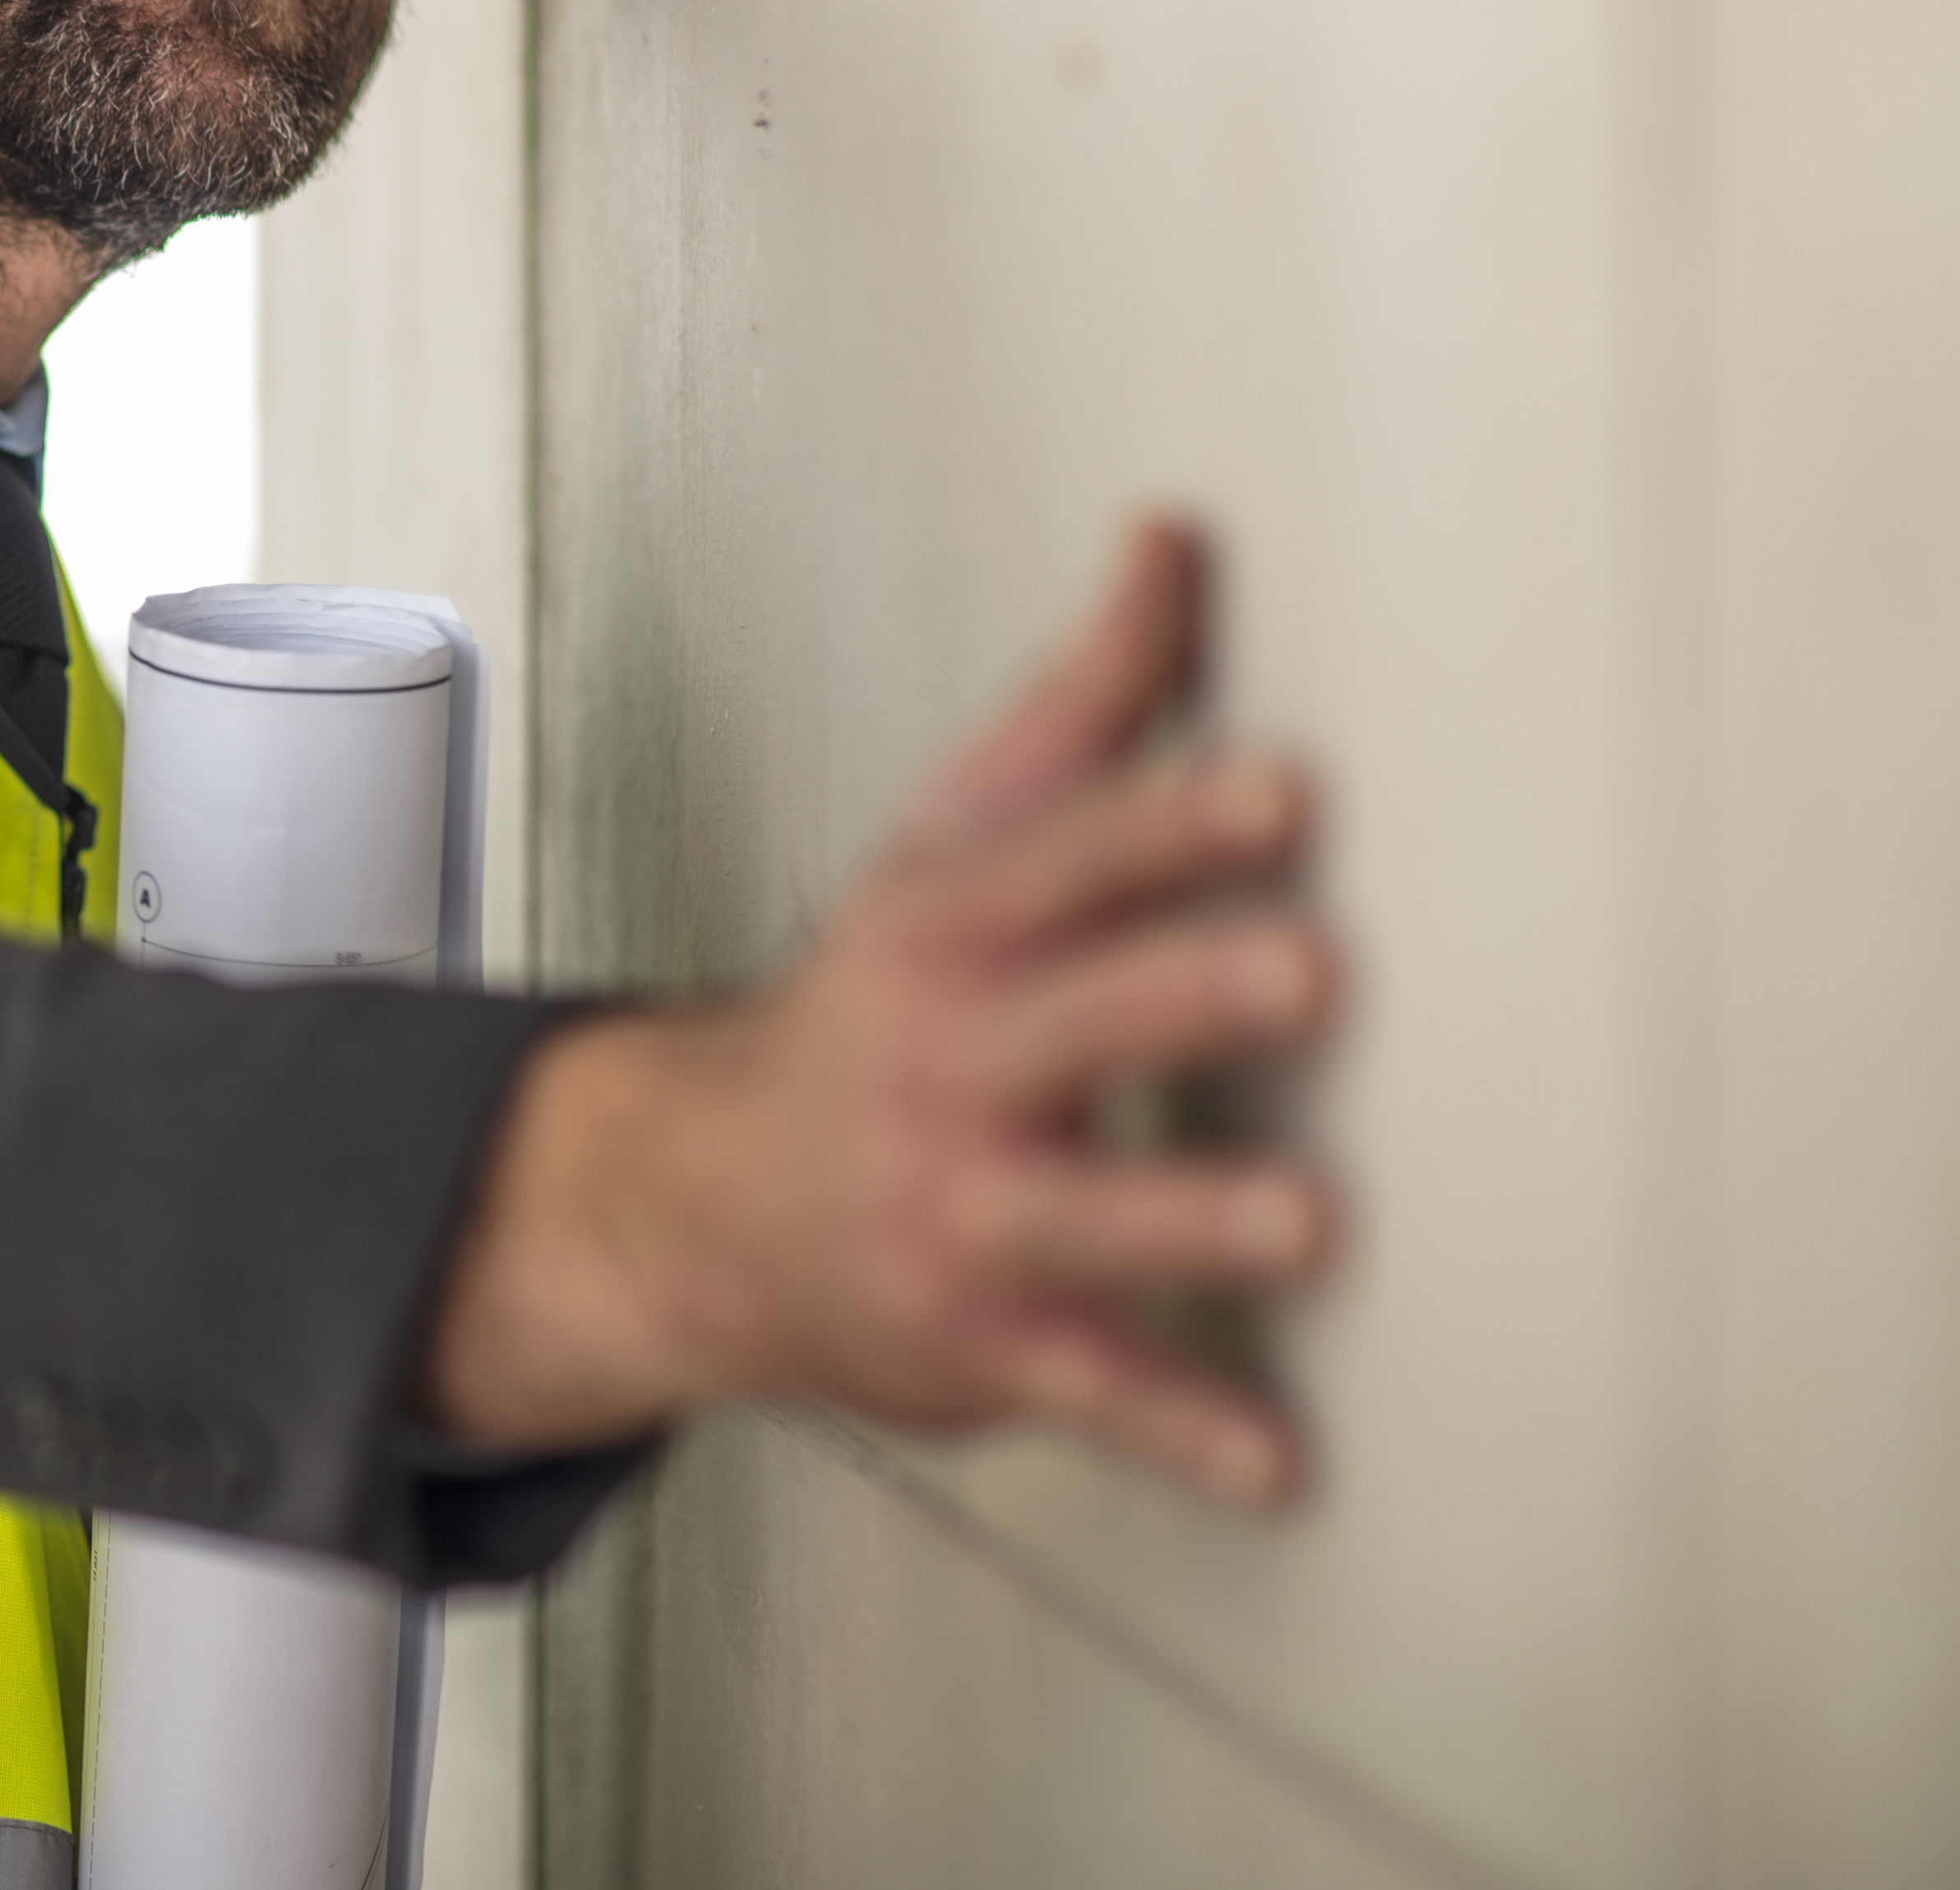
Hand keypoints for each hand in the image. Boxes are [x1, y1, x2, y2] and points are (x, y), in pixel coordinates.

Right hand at [426, 516, 1339, 1505]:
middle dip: (1186, 993)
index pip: (1065, 860)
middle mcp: (950, 1064)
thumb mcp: (949, 842)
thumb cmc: (870, 1010)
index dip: (1170, 820)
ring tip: (1306, 1226)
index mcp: (954, 930)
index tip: (1281, 787)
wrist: (693, 1205)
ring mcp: (960, 1208)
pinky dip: (1178, 1436)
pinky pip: (1088, 1391)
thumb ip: (1084, 701)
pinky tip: (1274, 1465)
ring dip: (1193, 1224)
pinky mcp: (984, 1340)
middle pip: (1076, 1016)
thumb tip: (1173, 536)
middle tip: (1308, 969)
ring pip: (1083, 1215)